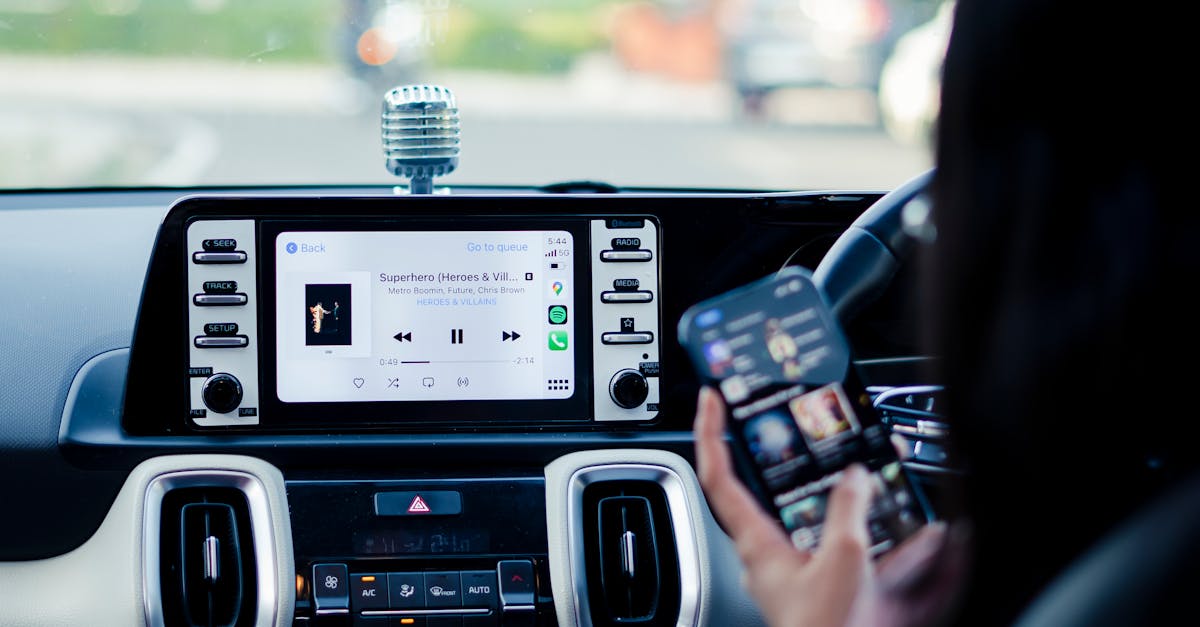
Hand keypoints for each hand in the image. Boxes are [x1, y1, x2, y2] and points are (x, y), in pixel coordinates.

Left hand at [693, 388, 963, 626]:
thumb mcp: (843, 560)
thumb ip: (848, 510)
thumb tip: (855, 476)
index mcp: (758, 545)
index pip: (719, 476)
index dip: (711, 433)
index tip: (711, 398)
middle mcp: (774, 558)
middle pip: (779, 494)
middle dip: (807, 464)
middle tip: (823, 432)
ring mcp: (804, 577)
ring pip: (826, 525)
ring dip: (862, 505)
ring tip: (892, 477)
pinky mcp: (834, 593)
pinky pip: (862, 559)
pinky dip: (895, 545)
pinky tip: (932, 535)